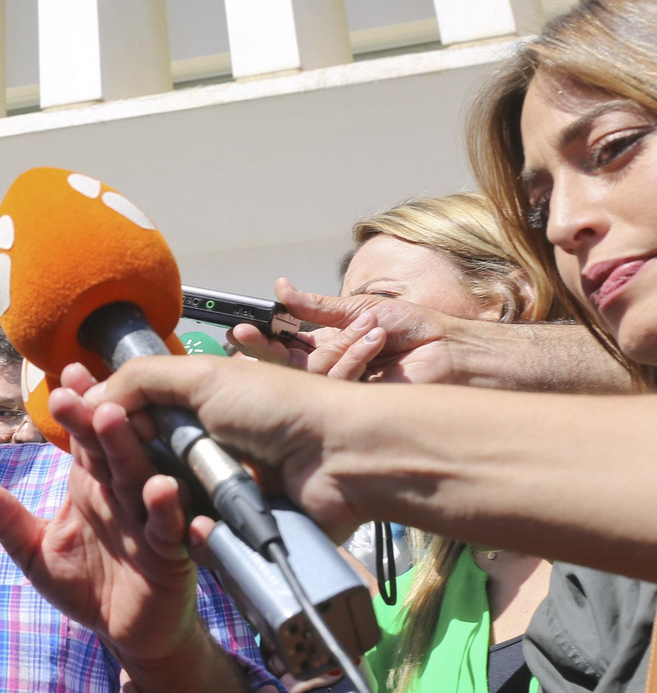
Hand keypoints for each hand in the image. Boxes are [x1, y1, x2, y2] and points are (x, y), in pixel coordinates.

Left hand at [0, 363, 213, 664]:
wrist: (129, 634)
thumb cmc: (86, 586)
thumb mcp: (35, 553)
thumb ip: (6, 519)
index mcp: (91, 485)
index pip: (82, 439)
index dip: (75, 408)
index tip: (64, 374)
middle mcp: (121, 494)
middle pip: (109, 450)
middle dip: (97, 421)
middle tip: (82, 391)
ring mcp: (148, 520)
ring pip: (140, 478)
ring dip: (130, 451)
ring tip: (115, 421)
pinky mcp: (171, 553)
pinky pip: (170, 529)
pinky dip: (169, 511)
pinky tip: (162, 491)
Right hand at [95, 356, 361, 539]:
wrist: (340, 458)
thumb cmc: (275, 407)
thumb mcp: (202, 377)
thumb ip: (141, 380)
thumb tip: (87, 397)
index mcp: (190, 411)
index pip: (128, 422)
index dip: (101, 425)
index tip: (75, 426)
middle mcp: (198, 452)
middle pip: (137, 469)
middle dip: (123, 468)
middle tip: (107, 470)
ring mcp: (215, 495)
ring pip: (162, 511)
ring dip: (159, 504)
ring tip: (167, 496)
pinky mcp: (233, 533)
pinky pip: (197, 543)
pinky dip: (199, 536)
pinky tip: (205, 526)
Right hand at [228, 279, 466, 384]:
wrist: (452, 351)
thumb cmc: (415, 327)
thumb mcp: (359, 308)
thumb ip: (316, 307)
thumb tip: (281, 289)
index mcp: (328, 345)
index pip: (283, 345)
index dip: (261, 339)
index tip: (240, 329)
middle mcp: (330, 367)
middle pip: (285, 365)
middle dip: (264, 350)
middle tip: (243, 337)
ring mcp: (342, 388)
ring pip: (311, 374)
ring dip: (333, 347)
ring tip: (367, 328)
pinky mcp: (356, 403)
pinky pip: (337, 385)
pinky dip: (354, 358)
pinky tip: (374, 340)